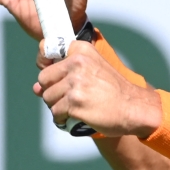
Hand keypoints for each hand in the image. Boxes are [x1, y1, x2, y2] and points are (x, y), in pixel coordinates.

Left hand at [35, 41, 161, 136]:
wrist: (133, 107)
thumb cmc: (114, 91)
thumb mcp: (93, 71)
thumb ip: (63, 75)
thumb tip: (35, 89)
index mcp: (81, 50)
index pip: (46, 50)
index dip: (46, 66)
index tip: (54, 76)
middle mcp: (77, 63)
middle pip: (44, 79)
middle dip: (52, 91)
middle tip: (70, 97)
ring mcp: (76, 83)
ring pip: (48, 97)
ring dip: (58, 106)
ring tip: (76, 108)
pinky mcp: (75, 102)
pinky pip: (55, 113)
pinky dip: (62, 119)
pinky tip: (74, 117)